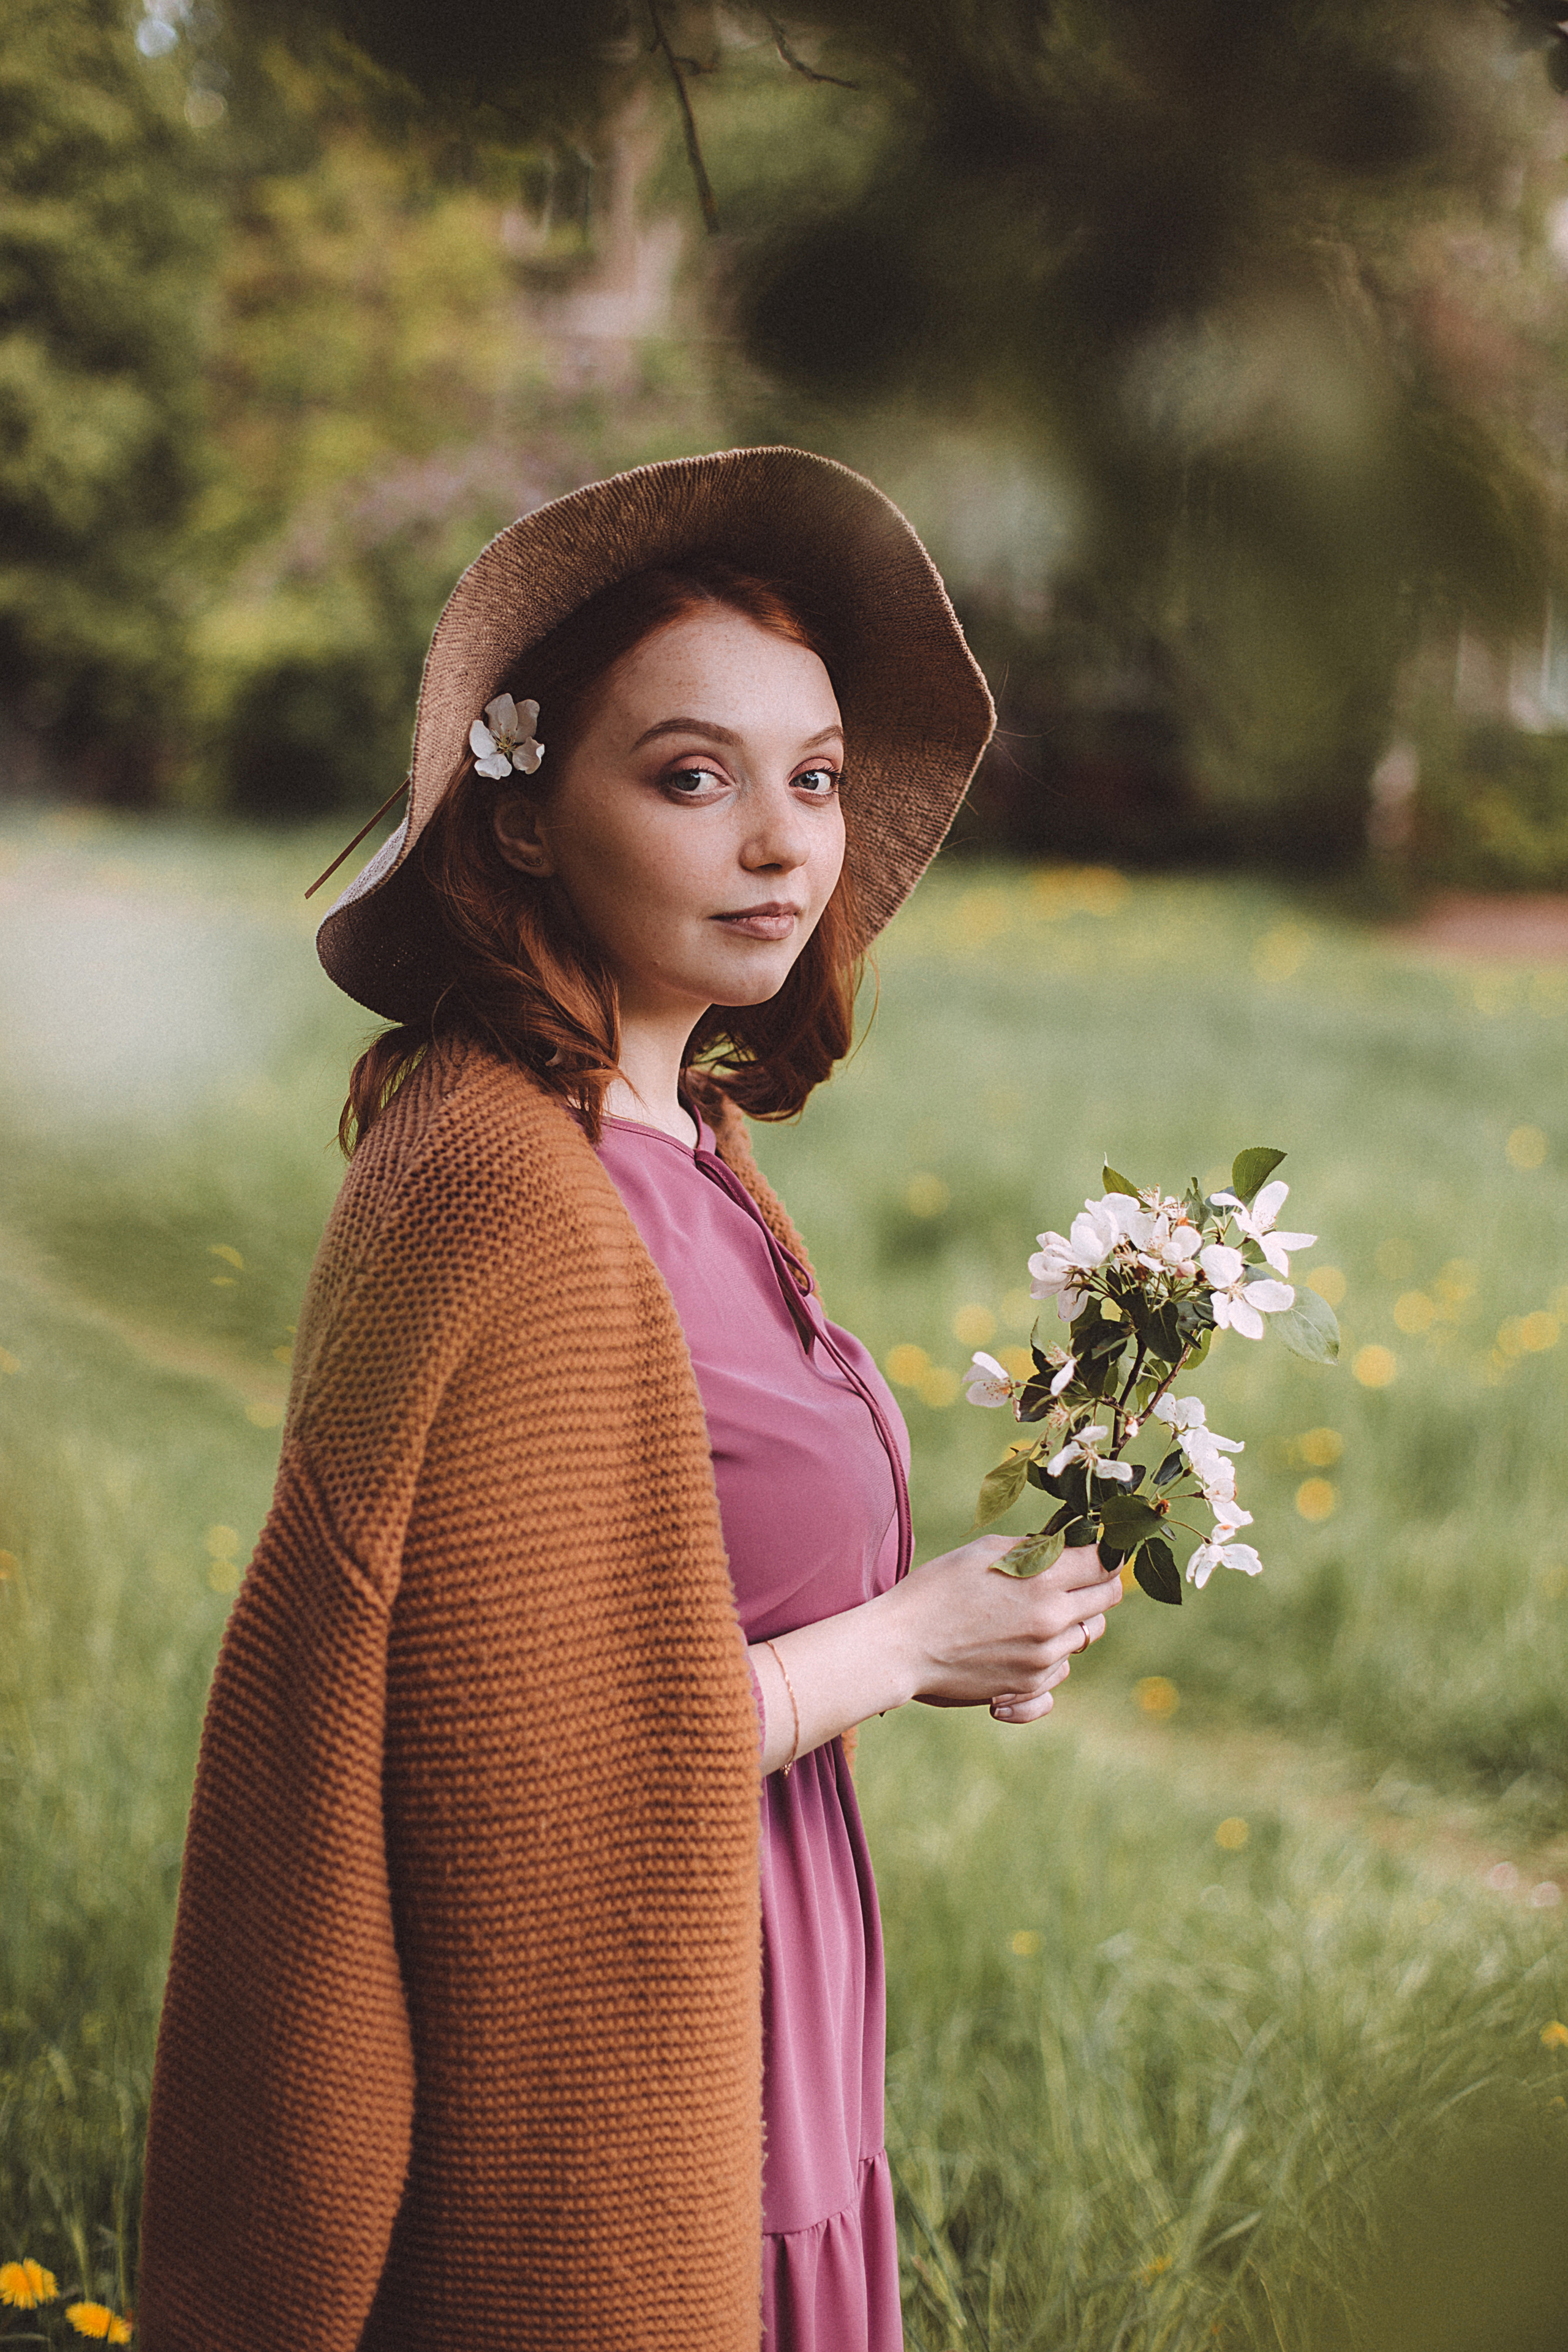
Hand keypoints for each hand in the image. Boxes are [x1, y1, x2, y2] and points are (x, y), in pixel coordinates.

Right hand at [893, 1534, 1121, 1721]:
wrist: (900, 1647)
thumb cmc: (935, 1590)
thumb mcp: (982, 1551)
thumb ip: (1032, 1547)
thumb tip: (1065, 1543)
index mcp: (1043, 1581)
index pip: (1105, 1562)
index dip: (1102, 1551)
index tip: (1091, 1549)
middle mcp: (1052, 1621)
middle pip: (1108, 1598)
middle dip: (1096, 1583)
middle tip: (1072, 1577)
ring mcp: (1043, 1659)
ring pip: (1086, 1635)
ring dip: (1071, 1621)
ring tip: (1032, 1612)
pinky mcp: (1029, 1686)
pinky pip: (1062, 1672)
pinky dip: (1050, 1659)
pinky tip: (1023, 1649)